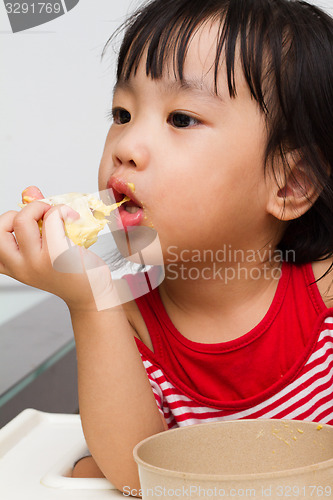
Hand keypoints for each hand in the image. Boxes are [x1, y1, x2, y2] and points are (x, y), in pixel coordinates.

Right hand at [0, 186, 117, 311]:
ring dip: (41, 207)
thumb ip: (36, 220)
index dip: (8, 222)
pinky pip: (52, 218)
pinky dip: (62, 210)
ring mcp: (38, 262)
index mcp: (13, 267)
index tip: (31, 223)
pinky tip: (72, 218)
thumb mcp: (47, 248)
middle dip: (22, 212)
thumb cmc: (72, 272)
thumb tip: (30, 190)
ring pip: (23, 219)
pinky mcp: (58, 255)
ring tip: (57, 215)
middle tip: (42, 217)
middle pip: (2, 226)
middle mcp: (21, 266)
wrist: (93, 295)